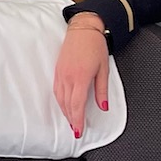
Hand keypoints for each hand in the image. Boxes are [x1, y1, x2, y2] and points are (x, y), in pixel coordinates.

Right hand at [53, 20, 110, 138]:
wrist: (83, 29)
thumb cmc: (95, 45)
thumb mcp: (103, 69)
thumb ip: (102, 90)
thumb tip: (103, 106)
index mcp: (80, 77)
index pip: (77, 105)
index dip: (78, 120)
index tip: (79, 131)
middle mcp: (68, 77)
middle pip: (67, 104)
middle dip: (71, 119)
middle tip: (76, 130)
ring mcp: (61, 73)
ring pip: (60, 99)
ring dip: (65, 111)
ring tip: (71, 121)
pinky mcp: (57, 70)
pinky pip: (57, 90)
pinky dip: (60, 101)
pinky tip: (64, 105)